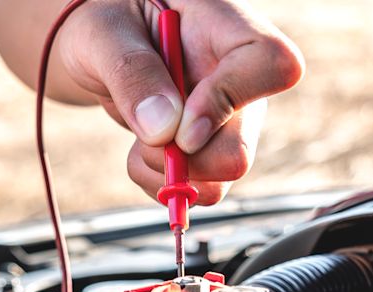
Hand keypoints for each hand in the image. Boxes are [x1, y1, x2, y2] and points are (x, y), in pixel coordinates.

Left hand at [57, 0, 303, 203]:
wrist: (101, 47)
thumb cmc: (107, 23)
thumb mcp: (103, 33)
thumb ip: (131, 72)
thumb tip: (163, 132)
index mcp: (225, 29)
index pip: (271, 64)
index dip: (230, 100)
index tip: (180, 124)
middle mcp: (238, 78)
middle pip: (241, 147)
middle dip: (185, 159)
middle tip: (146, 136)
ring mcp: (230, 117)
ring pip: (223, 175)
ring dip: (171, 174)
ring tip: (139, 138)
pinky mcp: (212, 147)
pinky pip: (201, 188)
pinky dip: (162, 183)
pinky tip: (143, 151)